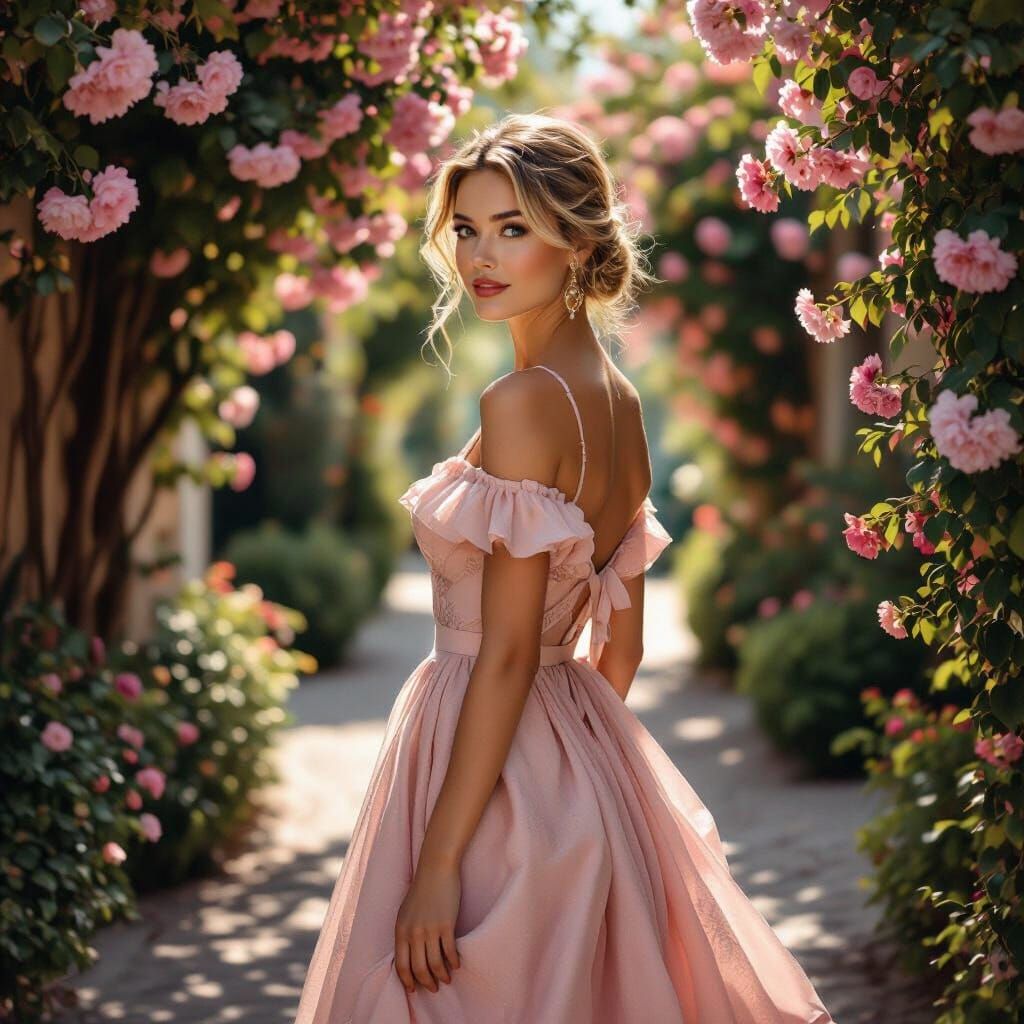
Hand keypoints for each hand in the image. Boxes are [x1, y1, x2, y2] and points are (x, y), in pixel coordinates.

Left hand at [394, 860, 461, 993]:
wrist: (436, 868)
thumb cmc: (422, 888)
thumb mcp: (406, 912)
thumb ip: (405, 932)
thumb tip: (409, 953)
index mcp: (400, 930)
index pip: (401, 965)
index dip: (407, 980)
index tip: (414, 989)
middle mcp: (413, 933)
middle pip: (418, 968)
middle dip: (426, 982)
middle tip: (433, 988)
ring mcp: (430, 929)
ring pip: (435, 964)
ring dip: (441, 975)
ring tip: (447, 978)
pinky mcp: (446, 924)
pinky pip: (450, 951)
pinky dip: (453, 962)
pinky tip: (456, 964)